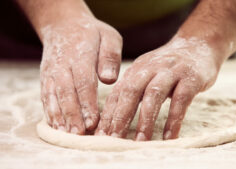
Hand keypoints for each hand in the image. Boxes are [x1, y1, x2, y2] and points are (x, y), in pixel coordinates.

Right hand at [40, 15, 121, 134]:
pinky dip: (49, 112)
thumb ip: (110, 56)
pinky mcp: (46, 77)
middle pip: (67, 92)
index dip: (87, 103)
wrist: (64, 25)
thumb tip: (109, 78)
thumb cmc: (93, 35)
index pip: (84, 82)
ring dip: (59, 117)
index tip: (93, 121)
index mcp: (81, 54)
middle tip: (80, 134)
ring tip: (66, 135)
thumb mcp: (108, 37)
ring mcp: (51, 72)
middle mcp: (63, 65)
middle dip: (73, 115)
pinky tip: (56, 127)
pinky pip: (46, 96)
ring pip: (53, 96)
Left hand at [95, 36, 221, 139]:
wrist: (199, 44)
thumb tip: (113, 119)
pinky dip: (174, 119)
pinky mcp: (190, 78)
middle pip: (131, 92)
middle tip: (114, 140)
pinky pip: (181, 100)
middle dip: (121, 117)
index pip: (117, 94)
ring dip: (146, 119)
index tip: (101, 136)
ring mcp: (171, 72)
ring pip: (154, 95)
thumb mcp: (147, 74)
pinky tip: (169, 137)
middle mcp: (150, 69)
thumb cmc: (169, 67)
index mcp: (136, 70)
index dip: (107, 115)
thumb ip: (132, 91)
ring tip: (140, 141)